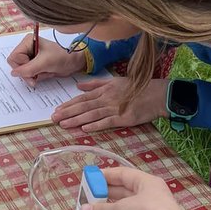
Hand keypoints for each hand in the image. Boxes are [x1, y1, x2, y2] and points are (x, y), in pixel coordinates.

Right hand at [8, 34, 85, 83]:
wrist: (74, 63)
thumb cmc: (62, 57)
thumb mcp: (45, 62)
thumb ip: (28, 68)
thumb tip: (14, 73)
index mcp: (28, 41)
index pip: (14, 58)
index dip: (22, 66)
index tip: (33, 68)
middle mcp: (27, 48)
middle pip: (16, 65)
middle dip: (28, 73)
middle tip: (37, 77)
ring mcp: (31, 56)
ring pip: (23, 72)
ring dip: (34, 75)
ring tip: (45, 71)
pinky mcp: (35, 64)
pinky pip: (29, 75)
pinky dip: (37, 77)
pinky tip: (46, 73)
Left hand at [53, 76, 167, 131]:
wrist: (156, 94)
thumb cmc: (136, 87)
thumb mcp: (114, 80)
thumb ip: (96, 84)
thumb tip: (78, 86)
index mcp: (104, 90)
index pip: (82, 98)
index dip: (69, 104)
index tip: (57, 109)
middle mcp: (106, 98)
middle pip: (83, 106)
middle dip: (67, 112)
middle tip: (54, 118)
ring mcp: (114, 108)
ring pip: (91, 114)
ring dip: (76, 120)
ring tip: (63, 124)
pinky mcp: (123, 118)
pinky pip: (106, 122)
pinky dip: (95, 125)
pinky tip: (84, 129)